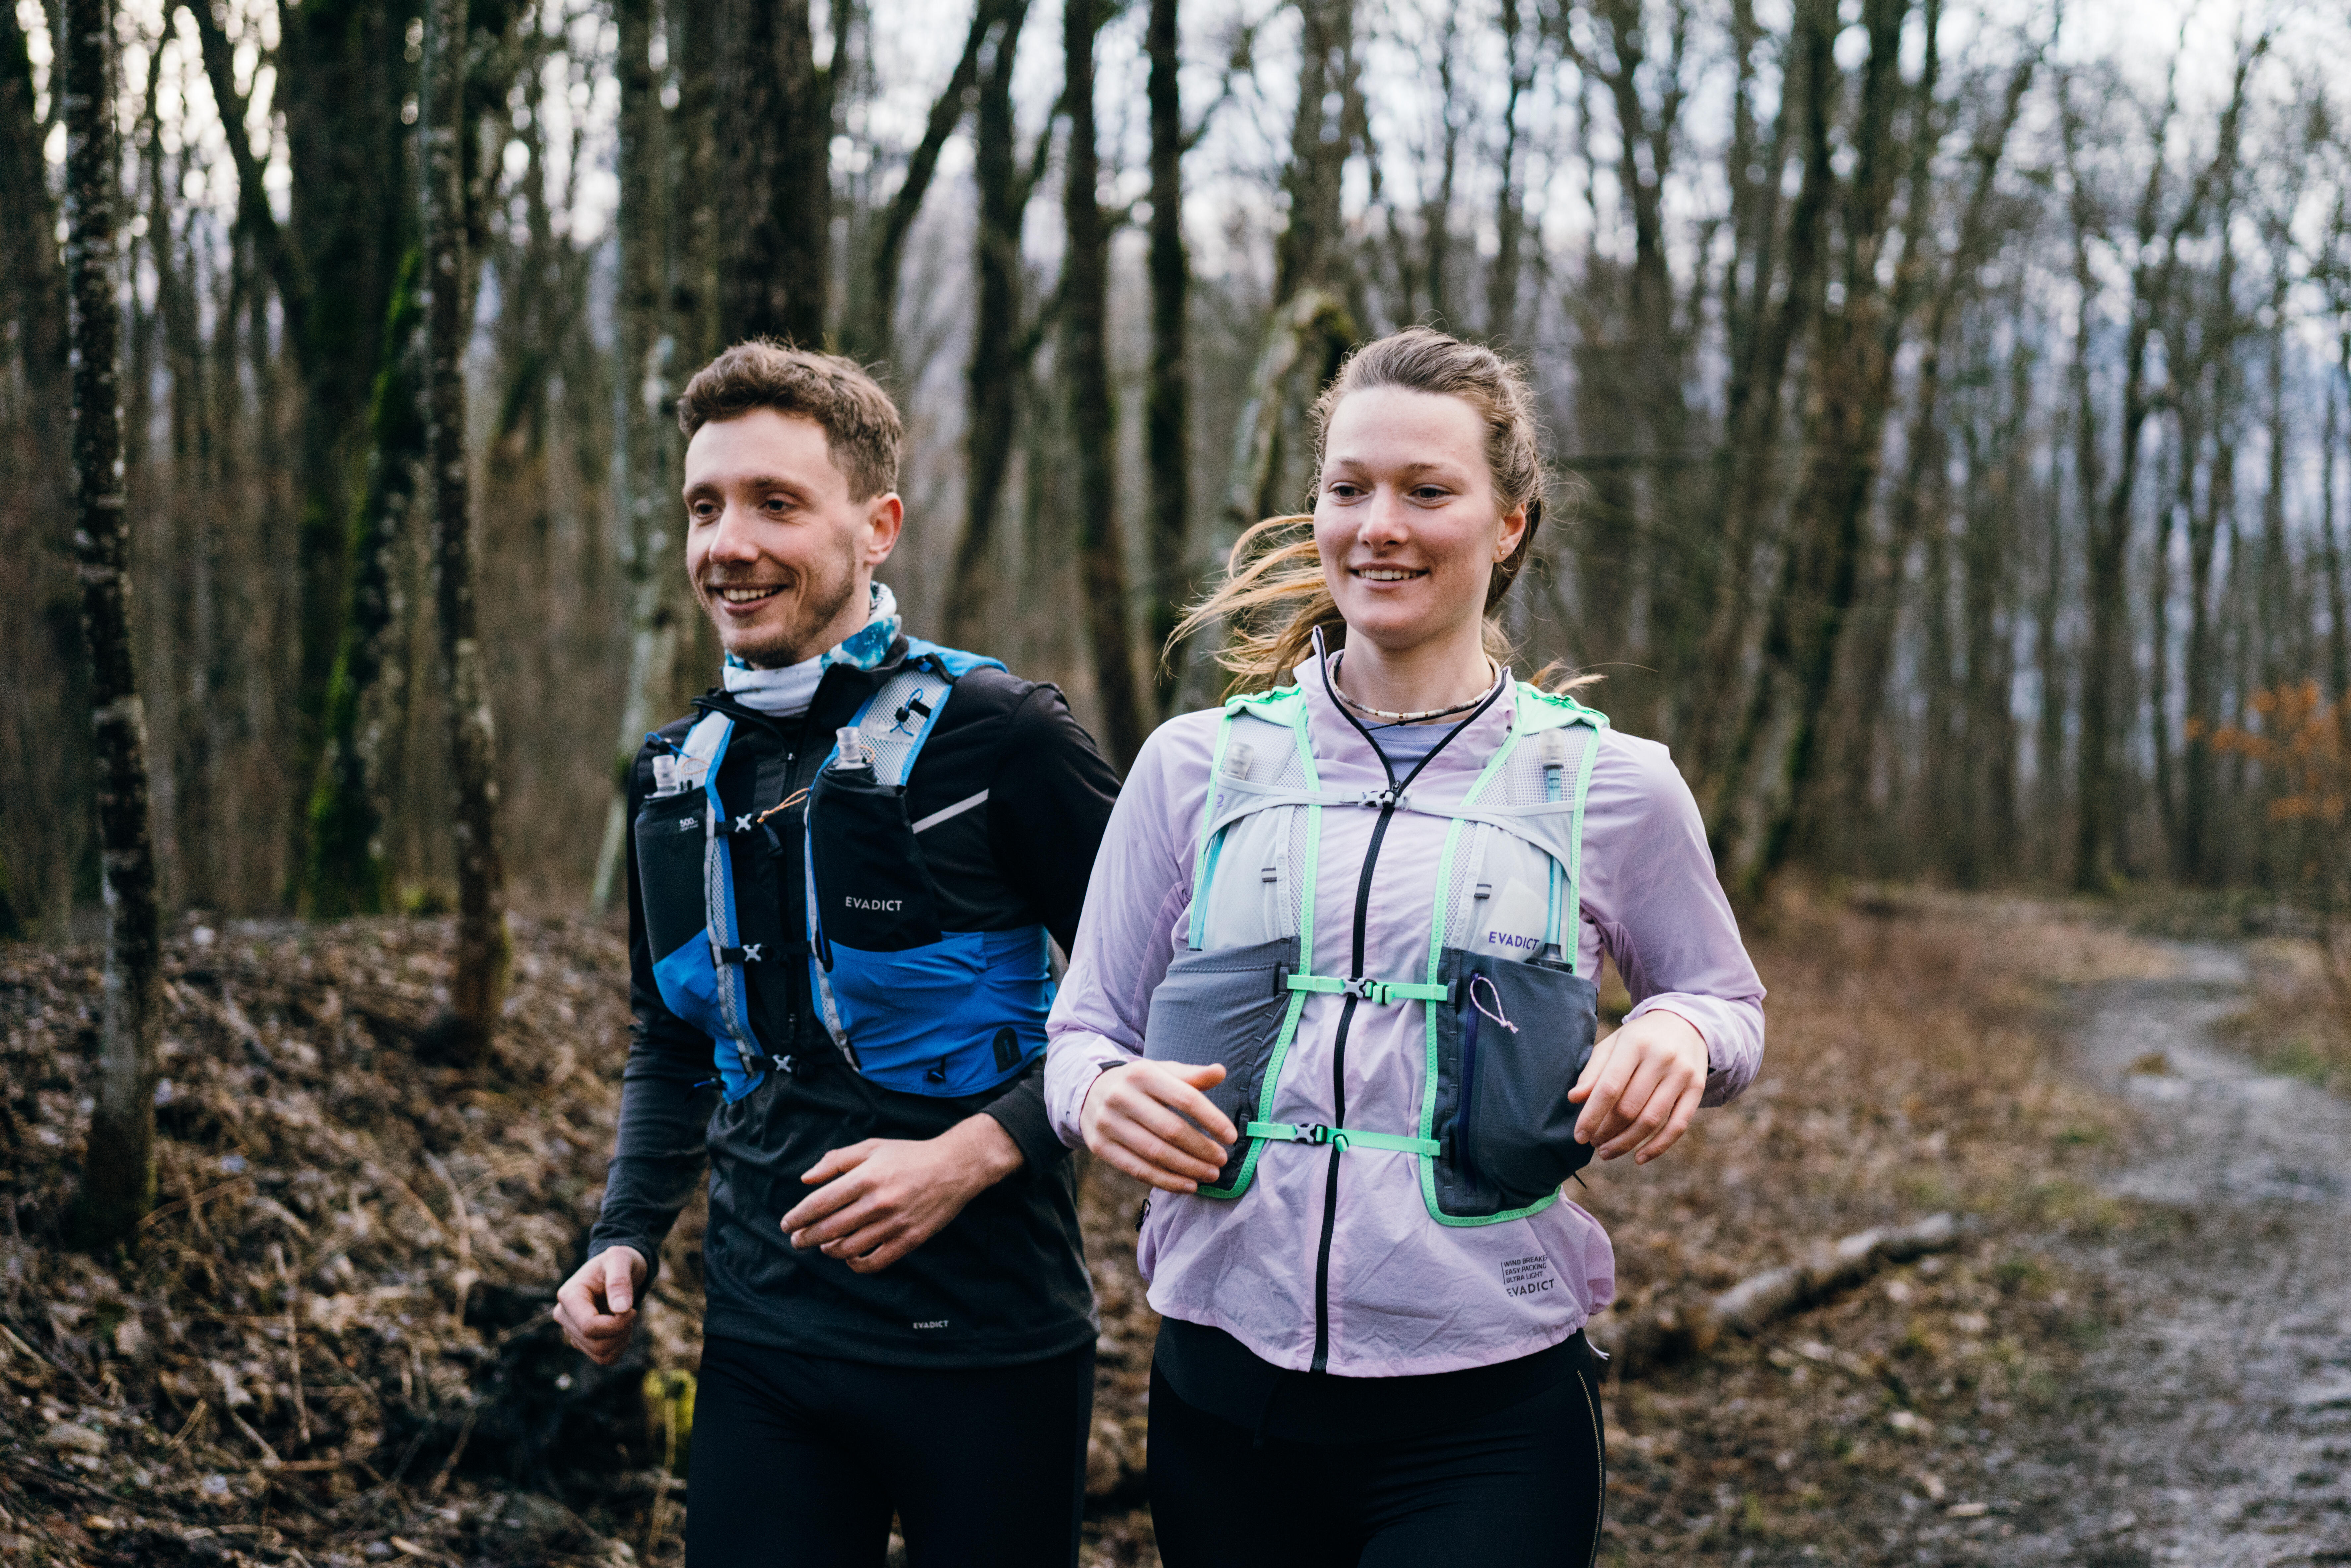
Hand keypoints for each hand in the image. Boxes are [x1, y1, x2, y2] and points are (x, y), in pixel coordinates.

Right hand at [554, 1246, 645, 1365]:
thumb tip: (621, 1309)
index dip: (616, 1324)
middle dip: (621, 1332)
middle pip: (595, 1344)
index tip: (632, 1309)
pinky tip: (622, 1330)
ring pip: (599, 1355)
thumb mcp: (621, 1260)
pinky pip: (603, 1359)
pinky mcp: (582, 1341)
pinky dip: (618, 1348)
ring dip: (621, 1341)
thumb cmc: (619, 1261)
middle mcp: (564, 1316)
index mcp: (568, 1296)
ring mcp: (572, 1331)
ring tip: (626, 1319)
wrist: (618, 1269)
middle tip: (631, 1312)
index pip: (589, 1326)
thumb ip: (620, 1281)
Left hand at [780, 1116, 1022, 1273]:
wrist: (955, 1167)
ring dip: (828, 1250)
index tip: (786, 1224)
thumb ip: (836, 1161)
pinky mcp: (909, 1240)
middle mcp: (877, 1203)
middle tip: (797, 1240)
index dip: (797, 1217)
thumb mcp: (871, 1147)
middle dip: (805, 1238)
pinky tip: (850, 1256)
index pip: (819, 1204)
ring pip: (848, 1249)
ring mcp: (894, 1224)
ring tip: (823, 1245)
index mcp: (865, 1177)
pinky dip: (856, 1264)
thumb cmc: (909, 1155)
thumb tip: (806, 1180)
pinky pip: (874, 1262)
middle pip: (828, 1230)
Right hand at [1079, 1061, 1234, 1193]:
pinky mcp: (1100, 1146)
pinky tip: (1188, 1185)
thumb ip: (1191, 1075)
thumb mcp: (1162, 1071)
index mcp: (1142, 1073)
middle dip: (1202, 1149)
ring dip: (1188, 1168)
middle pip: (1171, 1129)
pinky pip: (1138, 1170)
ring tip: (1211, 1175)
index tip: (1232, 1137)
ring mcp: (1108, 1123)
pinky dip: (1166, 1181)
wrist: (1090, 1091)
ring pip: (1155, 1154)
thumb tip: (1220, 1071)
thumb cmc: (1139, 1084)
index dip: (1212, 1119)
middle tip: (1222, 1161)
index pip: (1185, 1098)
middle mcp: (1121, 1097)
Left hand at [1568, 1009, 1707, 1163]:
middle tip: (1593, 1143)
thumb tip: (1574, 1099)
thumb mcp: (1613, 1044)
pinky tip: (1639, 1158)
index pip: (1609, 1087)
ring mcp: (1682, 1074)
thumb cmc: (1640, 1038)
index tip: (1578, 1136)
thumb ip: (1593, 1071)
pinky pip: (1678, 1126)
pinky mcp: (1698, 1088)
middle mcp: (1661, 1058)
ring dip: (1626, 1143)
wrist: (1687, 1023)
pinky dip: (1658, 1147)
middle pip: (1629, 1108)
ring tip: (1607, 1152)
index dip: (1591, 1115)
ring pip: (1652, 1120)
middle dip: (1607, 1131)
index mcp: (1635, 1044)